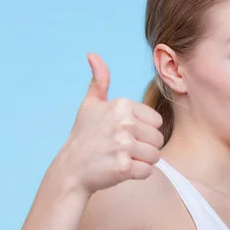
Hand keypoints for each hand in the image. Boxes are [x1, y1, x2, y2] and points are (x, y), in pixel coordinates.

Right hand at [51, 53, 163, 194]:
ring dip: (142, 161)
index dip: (144, 131)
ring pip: (155, 156)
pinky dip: (137, 174)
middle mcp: (124, 123)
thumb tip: (93, 55)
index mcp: (122, 105)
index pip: (157, 122)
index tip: (124, 134)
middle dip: (145, 147)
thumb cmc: (85, 136)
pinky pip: (148, 171)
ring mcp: (123, 145)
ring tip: (122, 158)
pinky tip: (121, 170)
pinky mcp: (123, 166)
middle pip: (158, 139)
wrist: (70, 169)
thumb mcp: (90, 105)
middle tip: (122, 149)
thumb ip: (99, 81)